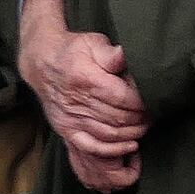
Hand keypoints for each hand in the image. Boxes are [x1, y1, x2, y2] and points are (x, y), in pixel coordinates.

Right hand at [17, 0, 147, 178]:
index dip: (143, 102)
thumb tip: (128, 55)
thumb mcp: (93, 43)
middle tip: (153, 113)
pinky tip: (130, 146)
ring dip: (133, 133)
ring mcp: (71, 118)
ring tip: (145, 125)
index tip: (153, 98)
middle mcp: (78, 101)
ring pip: (111, 134)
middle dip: (142, 118)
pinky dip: (113, 150)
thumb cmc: (72, 51)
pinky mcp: (67, 128)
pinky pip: (92, 146)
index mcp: (87, 79)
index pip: (124, 98)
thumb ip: (113, 54)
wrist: (41, 63)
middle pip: (120, 118)